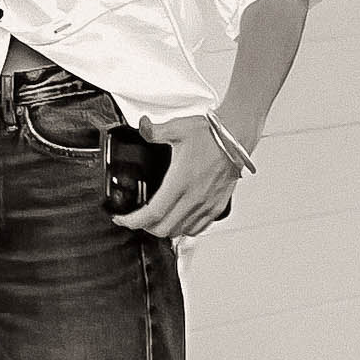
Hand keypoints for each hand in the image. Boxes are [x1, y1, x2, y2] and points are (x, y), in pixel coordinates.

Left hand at [111, 113, 240, 239]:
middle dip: (145, 227)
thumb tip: (142, 128)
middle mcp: (194, 198)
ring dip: (164, 229)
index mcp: (180, 182)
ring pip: (180, 231)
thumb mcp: (177, 128)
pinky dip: (184, 229)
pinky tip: (178, 219)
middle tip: (136, 218)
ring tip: (155, 220)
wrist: (236, 137)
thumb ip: (154, 131)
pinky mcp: (217, 206)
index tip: (122, 219)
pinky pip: (198, 228)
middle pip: (163, 229)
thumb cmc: (212, 135)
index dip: (133, 221)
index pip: (152, 214)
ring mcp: (206, 204)